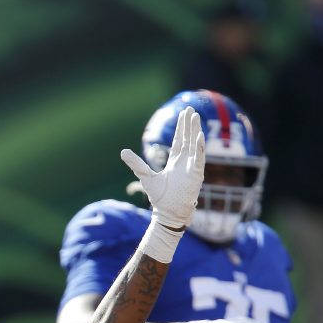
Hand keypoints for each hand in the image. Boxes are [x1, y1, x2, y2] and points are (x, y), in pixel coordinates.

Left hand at [121, 106, 204, 229]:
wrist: (168, 213)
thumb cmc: (159, 197)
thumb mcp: (145, 176)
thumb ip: (136, 163)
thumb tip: (123, 152)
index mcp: (175, 162)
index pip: (180, 140)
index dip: (182, 127)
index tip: (184, 114)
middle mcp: (185, 162)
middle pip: (188, 139)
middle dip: (190, 125)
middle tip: (191, 110)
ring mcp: (192, 168)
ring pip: (195, 145)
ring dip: (195, 131)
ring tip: (196, 117)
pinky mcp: (196, 175)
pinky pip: (199, 158)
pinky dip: (199, 147)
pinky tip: (199, 136)